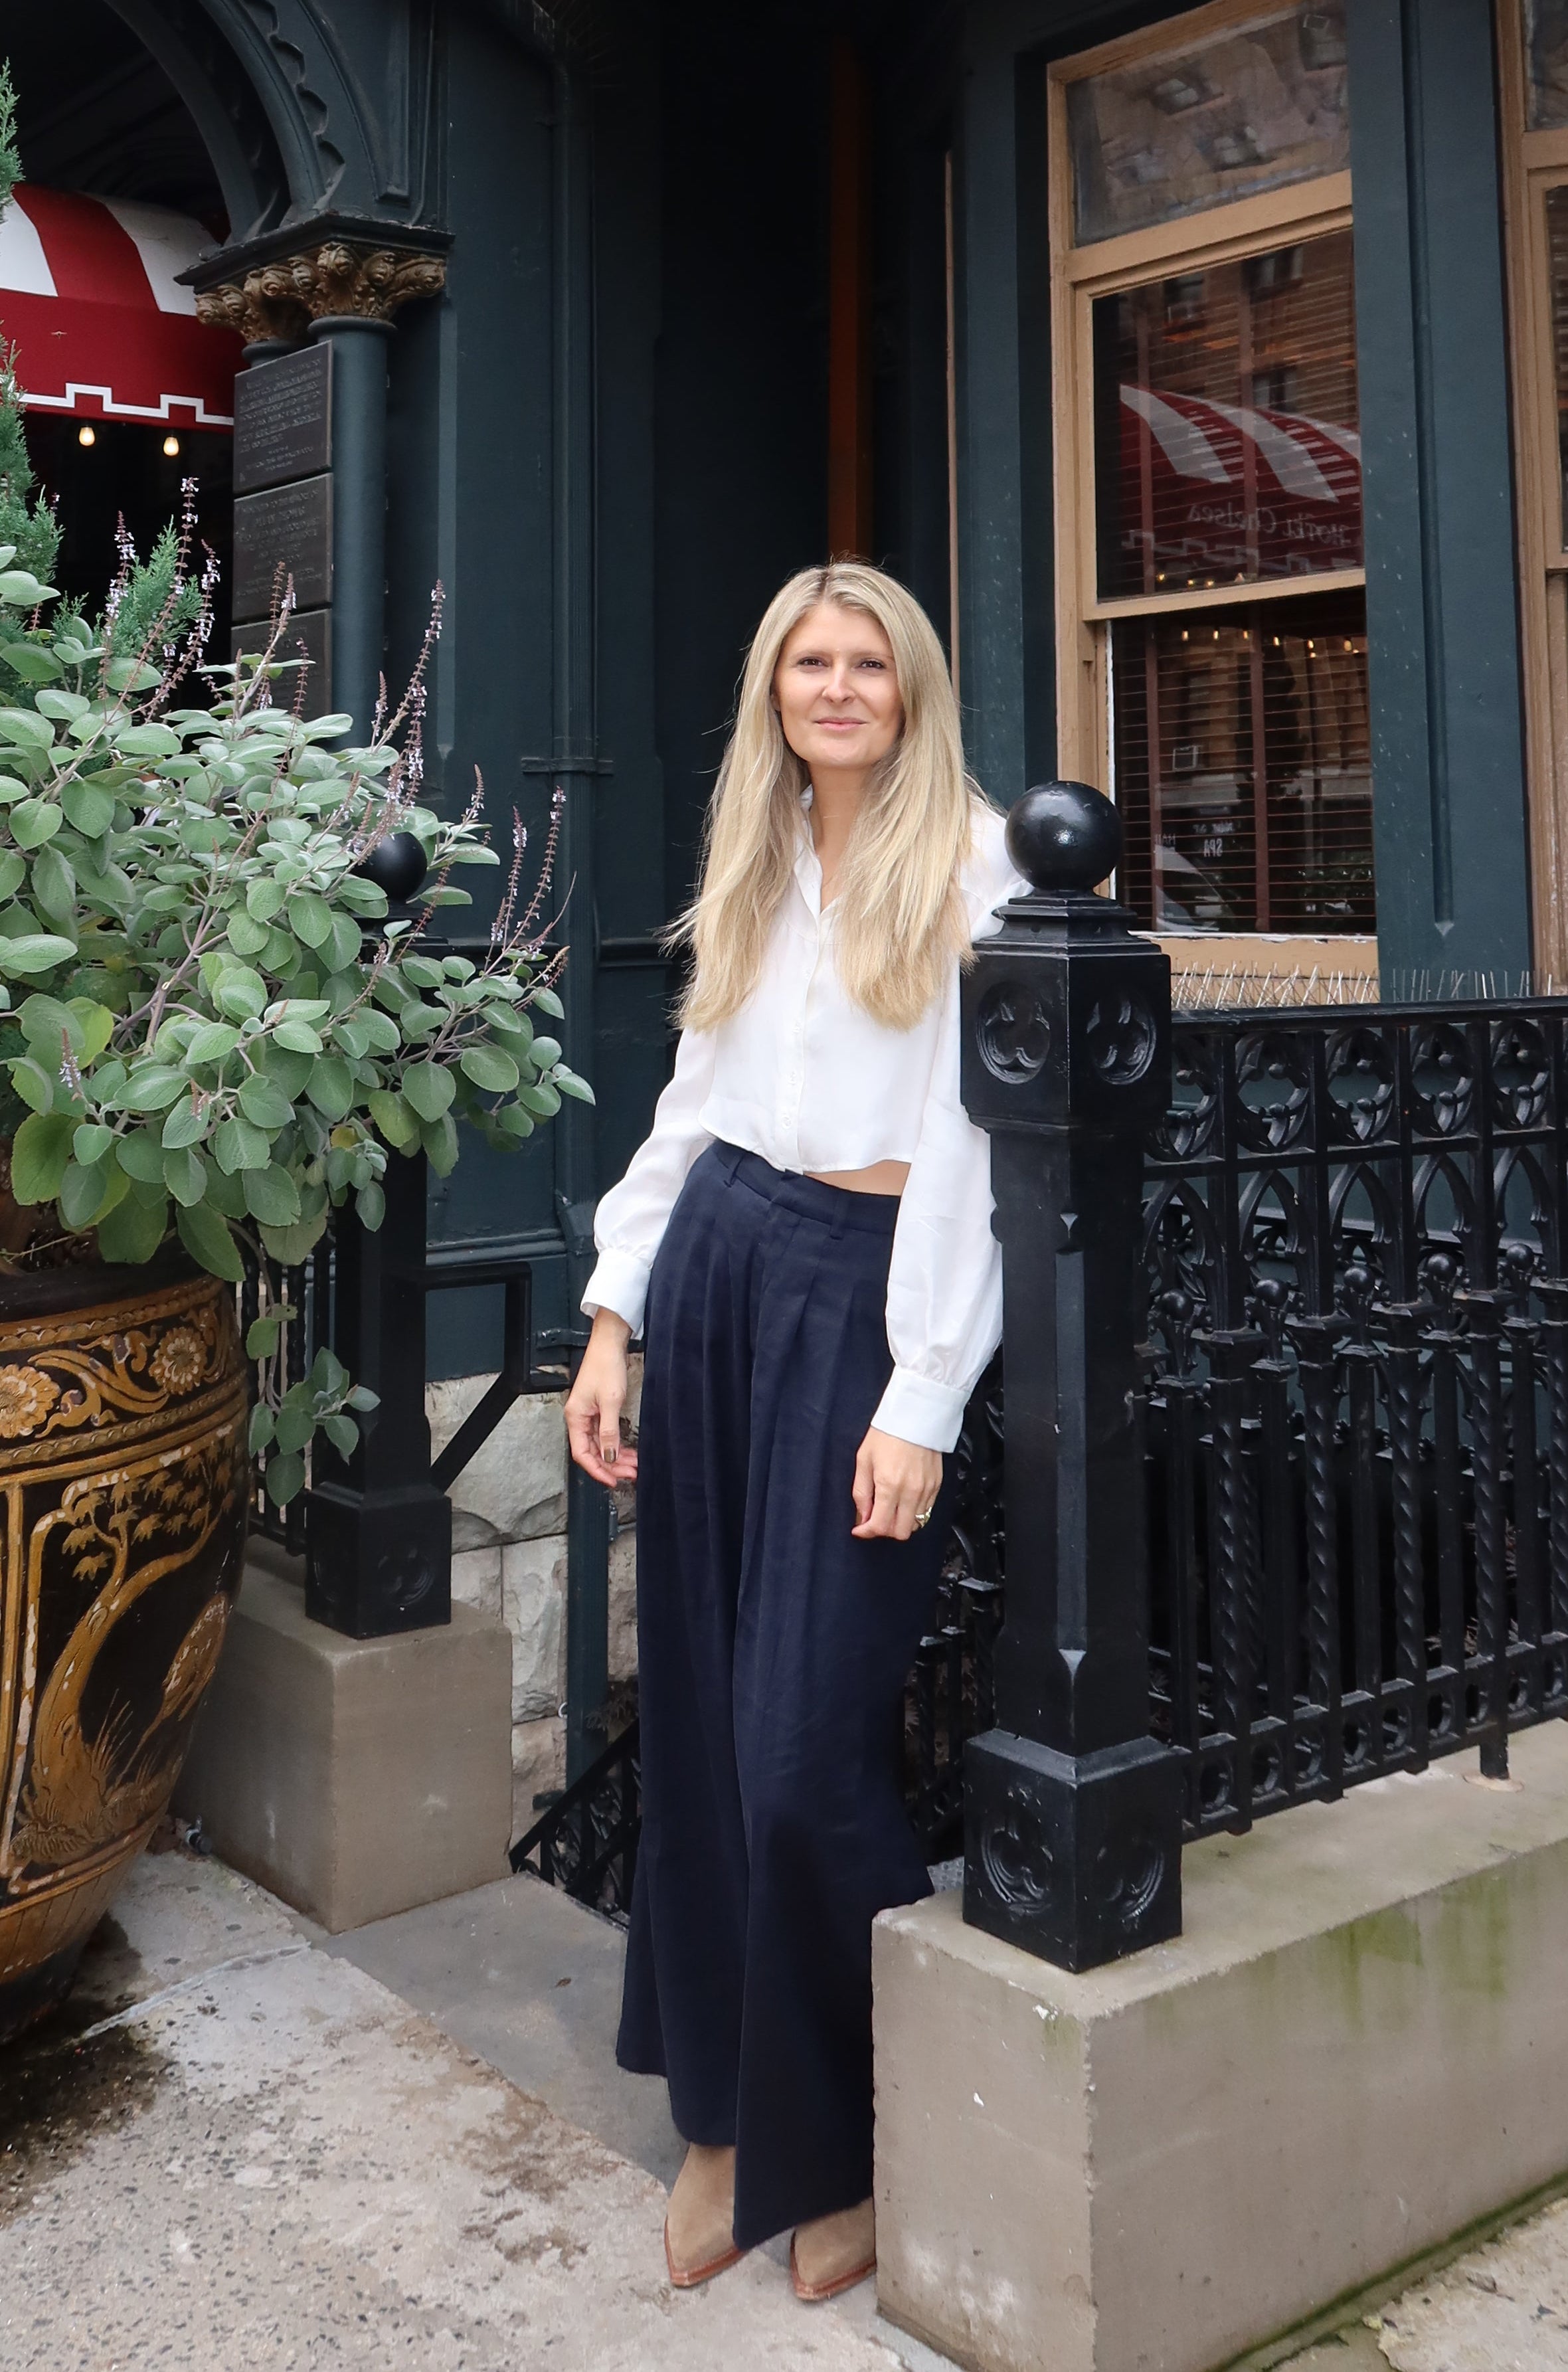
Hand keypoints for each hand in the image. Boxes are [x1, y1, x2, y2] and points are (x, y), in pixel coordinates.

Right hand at [565, 1308, 638, 1488]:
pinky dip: (617, 1444)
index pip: (582, 1454)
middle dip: (611, 1465)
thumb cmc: (606, 1367)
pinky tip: (629, 1451)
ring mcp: (588, 1415)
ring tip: (634, 1466)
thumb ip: (609, 1431)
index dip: (597, 1470)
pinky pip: (605, 1434)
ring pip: (601, 1445)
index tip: (613, 1481)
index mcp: (575, 1418)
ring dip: (616, 1457)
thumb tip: (609, 1457)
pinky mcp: (598, 1410)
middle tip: (631, 1474)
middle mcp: (579, 1419)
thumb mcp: (610, 1401)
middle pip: (592, 1452)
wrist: (609, 1344)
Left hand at [851, 1426, 941, 1541]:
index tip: (859, 1529)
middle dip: (884, 1530)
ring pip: (915, 1525)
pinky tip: (903, 1501)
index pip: (879, 1526)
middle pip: (900, 1532)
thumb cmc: (887, 1432)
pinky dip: (913, 1513)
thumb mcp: (864, 1460)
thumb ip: (861, 1492)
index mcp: (889, 1486)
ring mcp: (926, 1490)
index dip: (866, 1532)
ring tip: (889, 1509)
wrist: (915, 1414)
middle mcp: (910, 1492)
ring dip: (899, 1523)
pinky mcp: (937, 1485)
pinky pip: (926, 1512)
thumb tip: (862, 1516)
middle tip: (874, 1519)